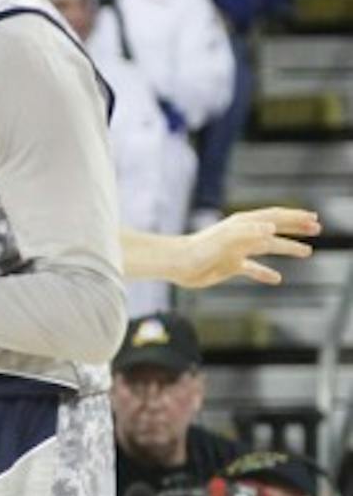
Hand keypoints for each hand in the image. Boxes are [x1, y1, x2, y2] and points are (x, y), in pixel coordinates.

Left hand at [173, 207, 319, 288]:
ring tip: (307, 252)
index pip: (274, 217)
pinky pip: (252, 269)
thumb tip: (272, 227)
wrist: (178, 264)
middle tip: (317, 229)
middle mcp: (242, 235)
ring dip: (287, 248)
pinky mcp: (229, 266)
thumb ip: (248, 232)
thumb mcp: (227, 238)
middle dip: (296, 229)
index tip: (313, 218)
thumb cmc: (200, 248)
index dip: (294, 216)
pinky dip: (265, 273)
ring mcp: (237, 250)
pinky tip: (276, 279)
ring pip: (268, 248)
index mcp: (243, 224)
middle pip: (275, 229)